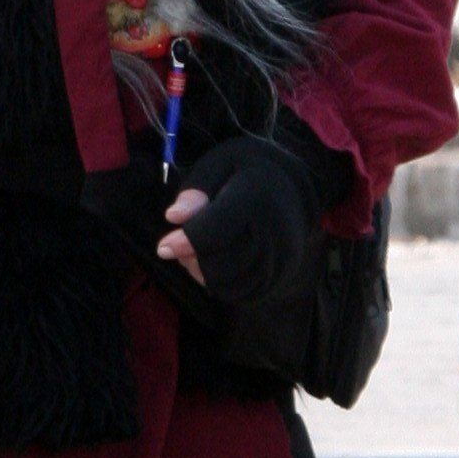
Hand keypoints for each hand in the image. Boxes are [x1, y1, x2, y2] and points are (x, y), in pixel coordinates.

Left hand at [156, 133, 325, 302]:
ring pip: (229, 283)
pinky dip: (219, 284)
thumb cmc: (249, 172)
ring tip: (196, 251)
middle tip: (178, 245)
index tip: (163, 248)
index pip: (216, 230)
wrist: (295, 189)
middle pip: (220, 263)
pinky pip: (240, 294)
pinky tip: (213, 263)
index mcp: (258, 196)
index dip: (186, 242)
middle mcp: (276, 232)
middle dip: (192, 258)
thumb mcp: (221, 164)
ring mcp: (281, 259)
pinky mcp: (280, 277)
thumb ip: (196, 190)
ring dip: (202, 272)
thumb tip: (173, 217)